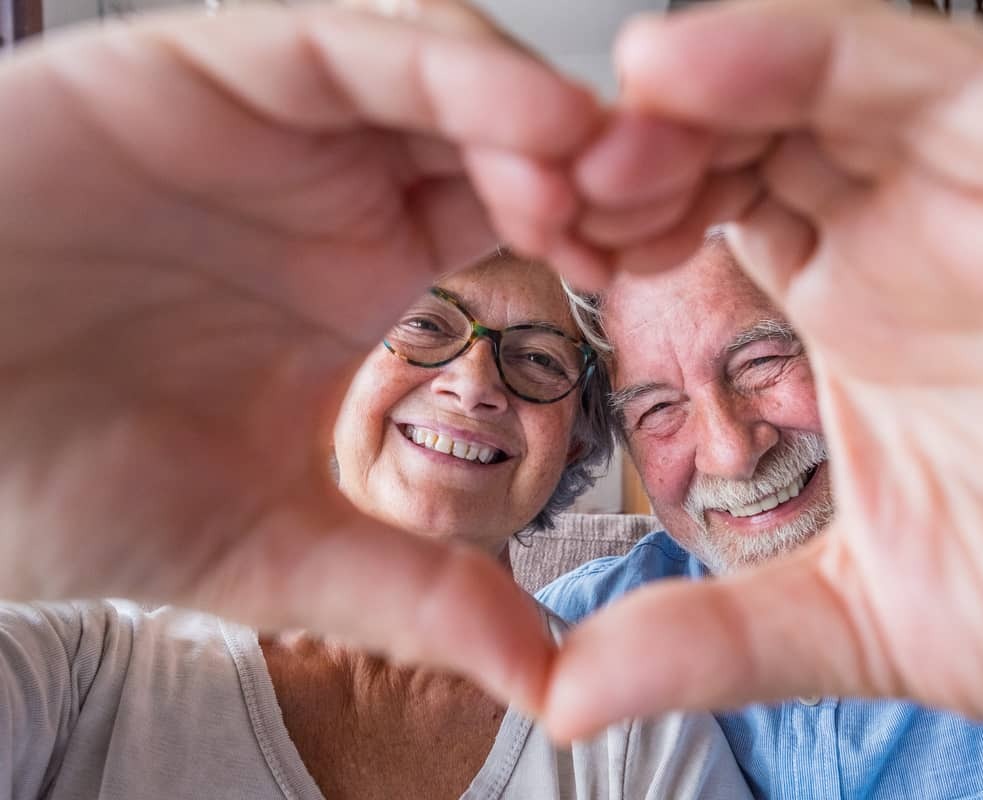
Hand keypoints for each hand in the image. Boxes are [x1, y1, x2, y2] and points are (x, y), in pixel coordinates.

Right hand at [0, 5, 600, 709]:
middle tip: (670, 217)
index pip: (519, 234)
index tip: (667, 291)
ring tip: (611, 182)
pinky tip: (536, 123)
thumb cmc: (55, 476)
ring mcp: (282, 125)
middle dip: (595, 173)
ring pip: (448, 81)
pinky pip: (353, 43)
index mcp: (364, 282)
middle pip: (505, 146)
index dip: (601, 250)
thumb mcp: (261, 544)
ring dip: (541, 122)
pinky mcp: (210, 67)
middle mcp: (337, 191)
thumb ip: (405, 595)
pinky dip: (451, 69)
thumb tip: (547, 678)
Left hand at [547, 0, 982, 744]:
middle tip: (534, 195)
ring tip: (589, 148)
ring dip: (680, 101)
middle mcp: (896, 236)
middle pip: (728, 139)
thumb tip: (567, 696)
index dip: (603, 227)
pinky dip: (792, 51)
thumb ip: (711, 639)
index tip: (524, 254)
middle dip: (621, 157)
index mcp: (846, 318)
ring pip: (802, 81)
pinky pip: (909, 66)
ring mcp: (966, 185)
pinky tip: (677, 67)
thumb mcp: (859, 619)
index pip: (696, 224)